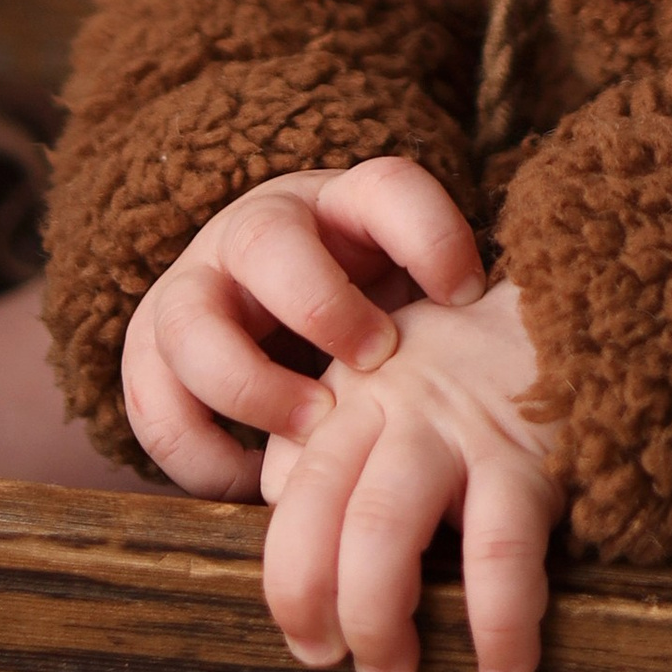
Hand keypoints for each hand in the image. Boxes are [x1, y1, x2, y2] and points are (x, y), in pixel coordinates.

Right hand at [121, 156, 487, 501]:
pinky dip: (201, 454)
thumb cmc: (367, 308)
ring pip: (188, 323)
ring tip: (314, 432)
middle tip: (376, 363)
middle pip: (265, 242)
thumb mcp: (409, 292)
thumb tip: (522, 368)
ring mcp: (192, 288)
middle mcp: (254, 233)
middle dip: (320, 306)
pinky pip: (151, 402)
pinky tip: (257, 482)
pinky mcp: (149, 352)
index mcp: (337, 207)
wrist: (265, 305)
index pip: (384, 188)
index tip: (467, 291)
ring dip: (251, 387)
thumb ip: (450, 318)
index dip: (429, 234)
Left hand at [258, 279, 559, 671]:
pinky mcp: (527, 459)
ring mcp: (457, 429)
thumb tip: (282, 519)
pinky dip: (497, 624)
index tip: (306, 625)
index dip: (284, 569)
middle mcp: (391, 403)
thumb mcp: (391, 374)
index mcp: (352, 392)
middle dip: (309, 603)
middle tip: (328, 660)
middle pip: (319, 510)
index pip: (286, 485)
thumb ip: (334, 438)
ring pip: (381, 530)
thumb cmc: (479, 370)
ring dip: (376, 619)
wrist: (590, 312)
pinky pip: (499, 552)